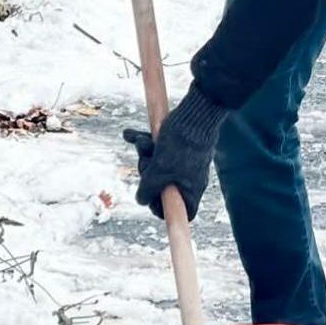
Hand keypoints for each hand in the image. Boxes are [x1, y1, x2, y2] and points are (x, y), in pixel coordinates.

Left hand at [124, 85, 225, 220]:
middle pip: (162, 186)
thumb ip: (148, 189)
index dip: (162, 208)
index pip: (181, 211)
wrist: (195, 112)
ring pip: (157, 165)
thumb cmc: (181, 145)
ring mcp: (183, 161)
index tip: (150, 198)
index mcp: (191, 190)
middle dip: (147, 172)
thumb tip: (140, 200)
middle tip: (145, 161)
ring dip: (144, 153)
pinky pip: (158, 149)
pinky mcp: (177, 145)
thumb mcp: (159, 171)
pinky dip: (144, 142)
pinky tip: (130, 134)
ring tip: (141, 140)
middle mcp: (188, 178)